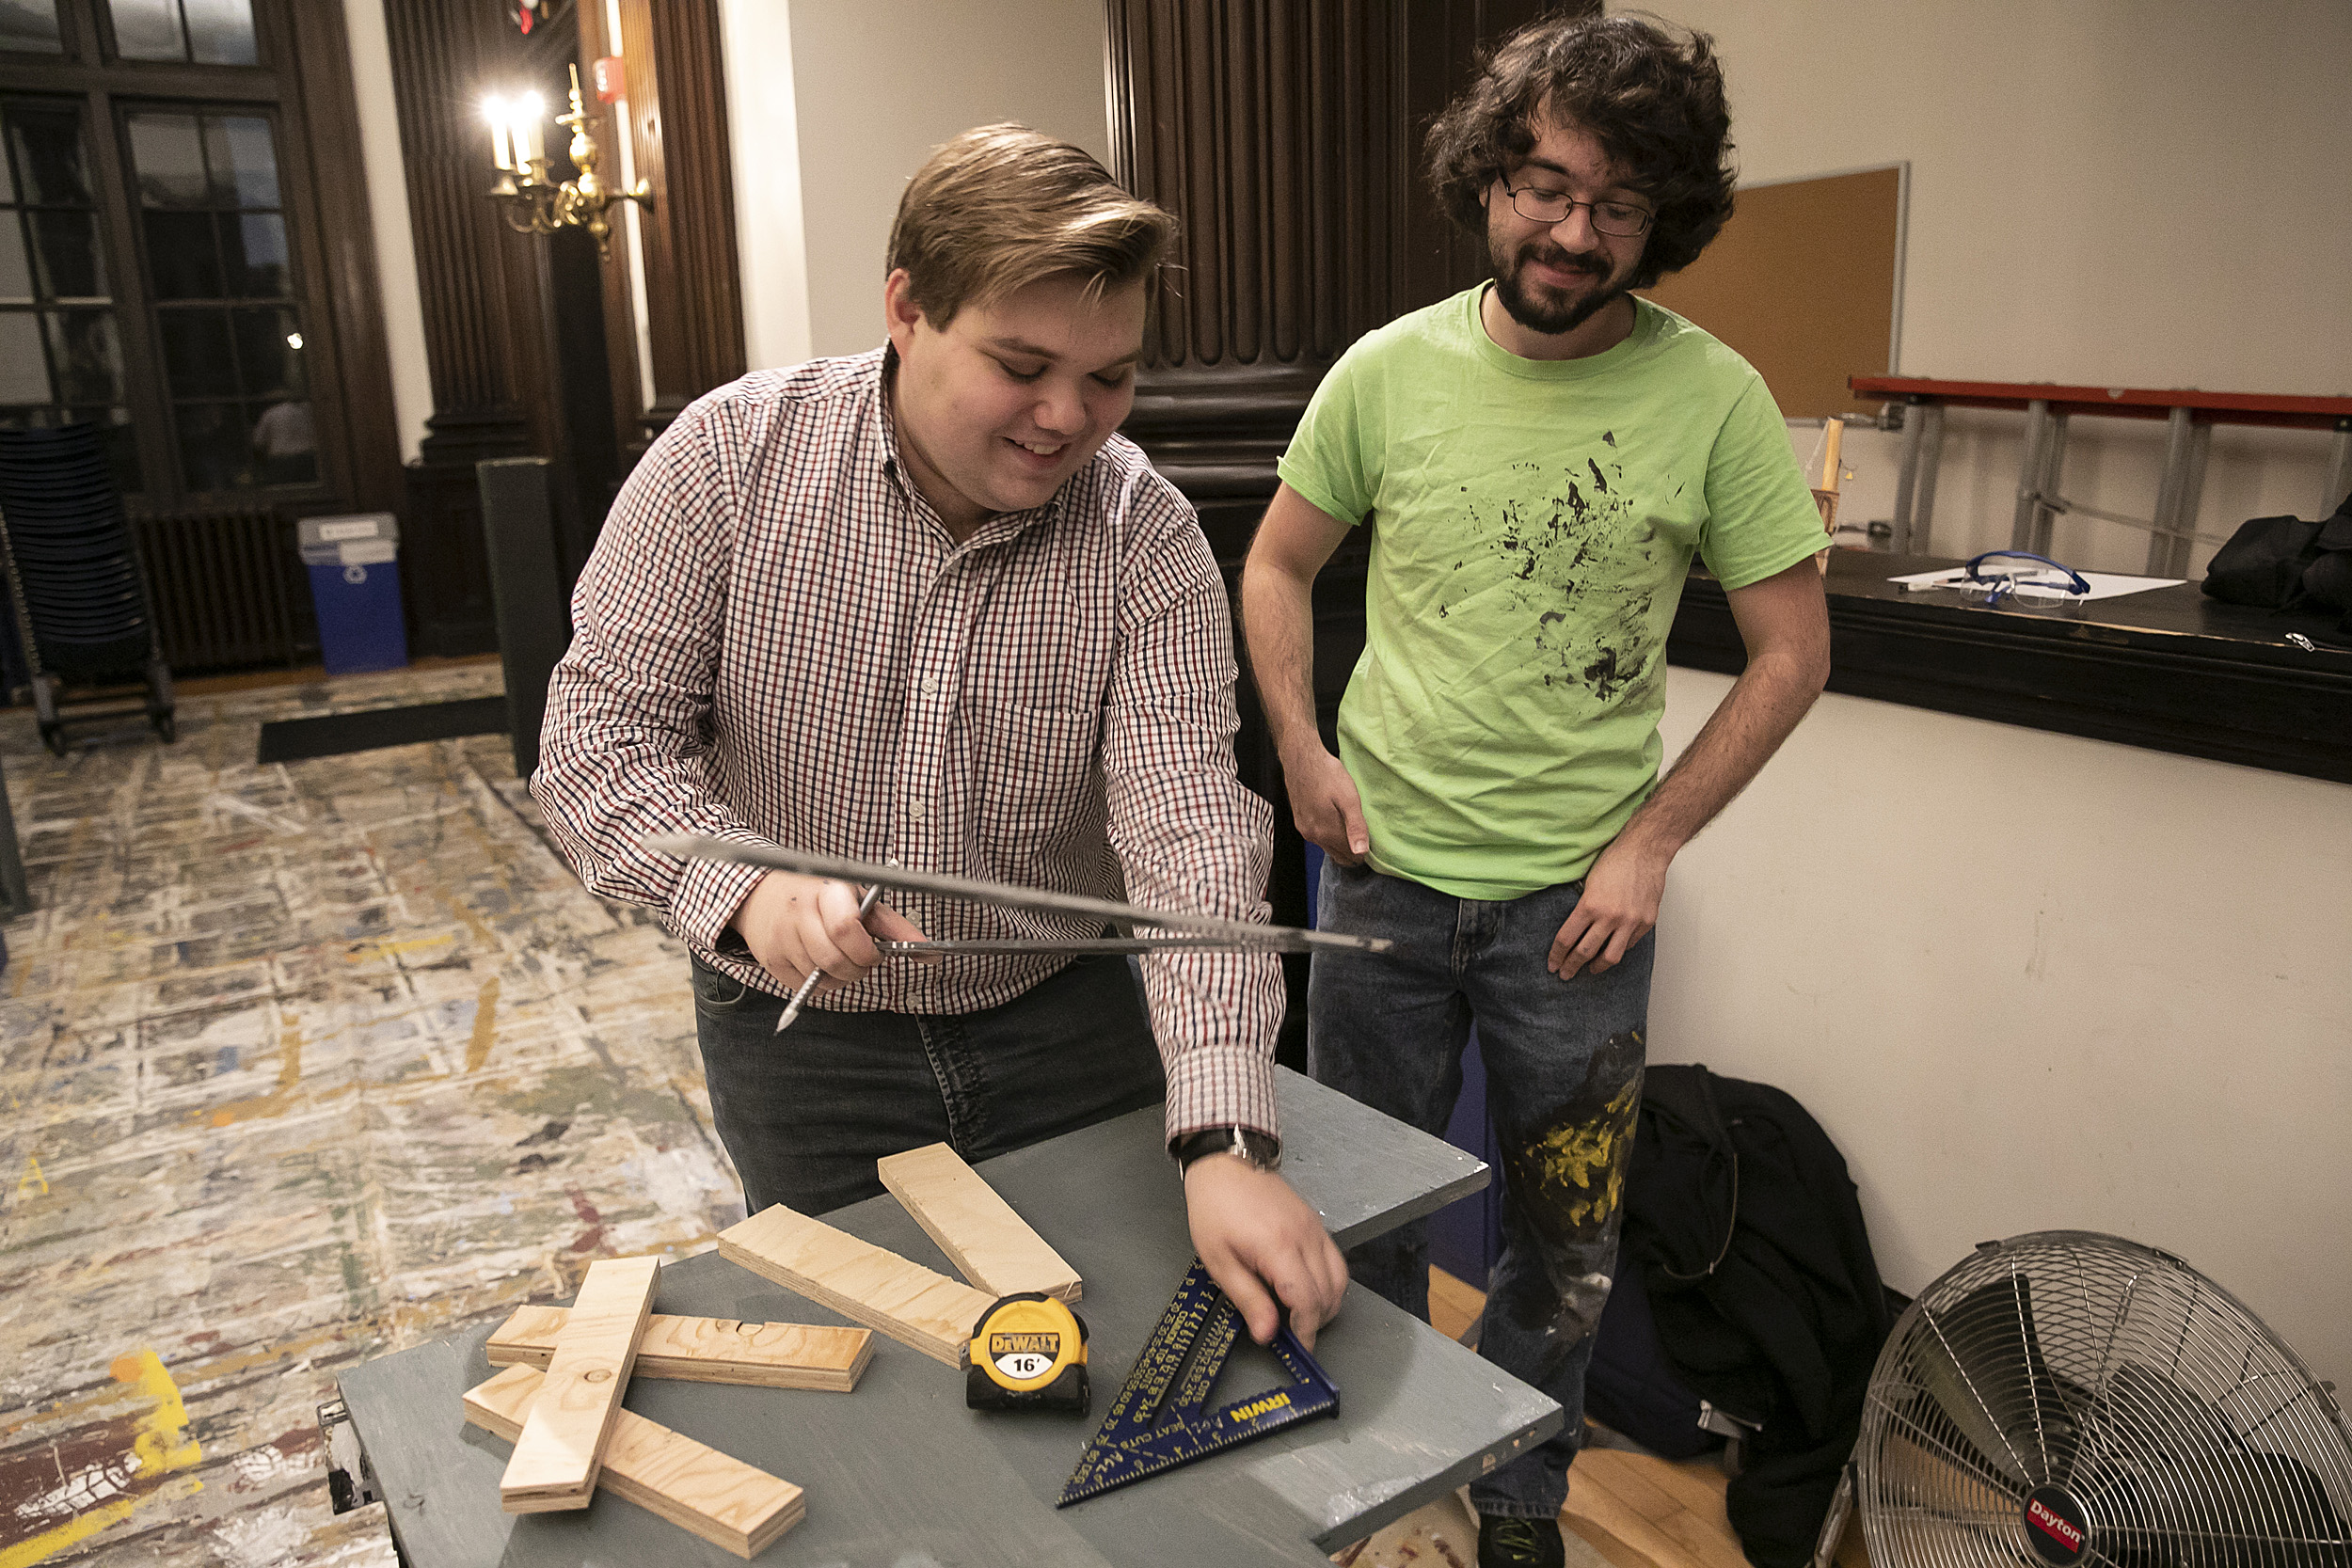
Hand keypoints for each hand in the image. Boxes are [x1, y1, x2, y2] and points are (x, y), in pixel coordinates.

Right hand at [729, 871, 929, 992]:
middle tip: (860, 958)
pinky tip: (819, 964)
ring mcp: (780, 938)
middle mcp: (798, 913)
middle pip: (835, 961)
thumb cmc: (820, 897)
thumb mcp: (858, 901)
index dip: (865, 950)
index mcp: (826, 892)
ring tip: (839, 957)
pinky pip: (806, 988)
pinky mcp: (770, 960)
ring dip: (841, 977)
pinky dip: (822, 983)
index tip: (873, 952)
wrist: (762, 896)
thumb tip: (930, 952)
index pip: (846, 928)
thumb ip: (893, 927)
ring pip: (823, 978)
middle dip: (857, 968)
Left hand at [1183, 1156, 1348, 1348]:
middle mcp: (1305, 1237)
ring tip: (1301, 1315)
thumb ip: (1248, 1300)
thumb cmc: (1216, 1209)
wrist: (1225, 1165)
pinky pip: (1335, 1260)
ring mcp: (1315, 1228)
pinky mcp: (1316, 1223)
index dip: (1306, 1330)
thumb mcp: (1220, 1261)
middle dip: (1316, 1321)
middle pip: (1328, 1294)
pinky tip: (1308, 1289)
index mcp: (1279, 1248)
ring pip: (1339, 1278)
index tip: (1299, 1346)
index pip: (1307, 1301)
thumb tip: (1267, 1333)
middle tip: (1294, 1333)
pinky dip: (1330, 1282)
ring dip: (1326, 1304)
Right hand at [1280, 743, 1369, 865]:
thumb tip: (1361, 852)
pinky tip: (1336, 818)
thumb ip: (1356, 827)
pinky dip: (1330, 833)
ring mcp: (1304, 829)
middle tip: (1364, 830)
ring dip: (1341, 840)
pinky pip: (1319, 836)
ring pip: (1328, 845)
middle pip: (1339, 854)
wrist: (1301, 757)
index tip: (1373, 838)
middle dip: (1353, 848)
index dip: (1364, 850)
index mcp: (1326, 833)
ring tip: (1351, 822)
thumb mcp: (1349, 799)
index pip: (1350, 855)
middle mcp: (1313, 836)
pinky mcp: (1300, 821)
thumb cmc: (1327, 774)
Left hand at [1548, 832, 1671, 978]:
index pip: (1566, 939)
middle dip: (1571, 967)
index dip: (1556, 955)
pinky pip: (1629, 944)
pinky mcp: (1646, 922)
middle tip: (1565, 975)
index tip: (1552, 964)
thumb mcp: (1588, 881)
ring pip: (1610, 957)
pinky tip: (1612, 949)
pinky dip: (1619, 949)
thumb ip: (1583, 907)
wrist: (1646, 850)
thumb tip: (1575, 928)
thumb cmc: (1616, 860)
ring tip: (1590, 969)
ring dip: (1597, 967)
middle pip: (1584, 953)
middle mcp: (1610, 917)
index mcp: (1590, 905)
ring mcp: (1630, 921)